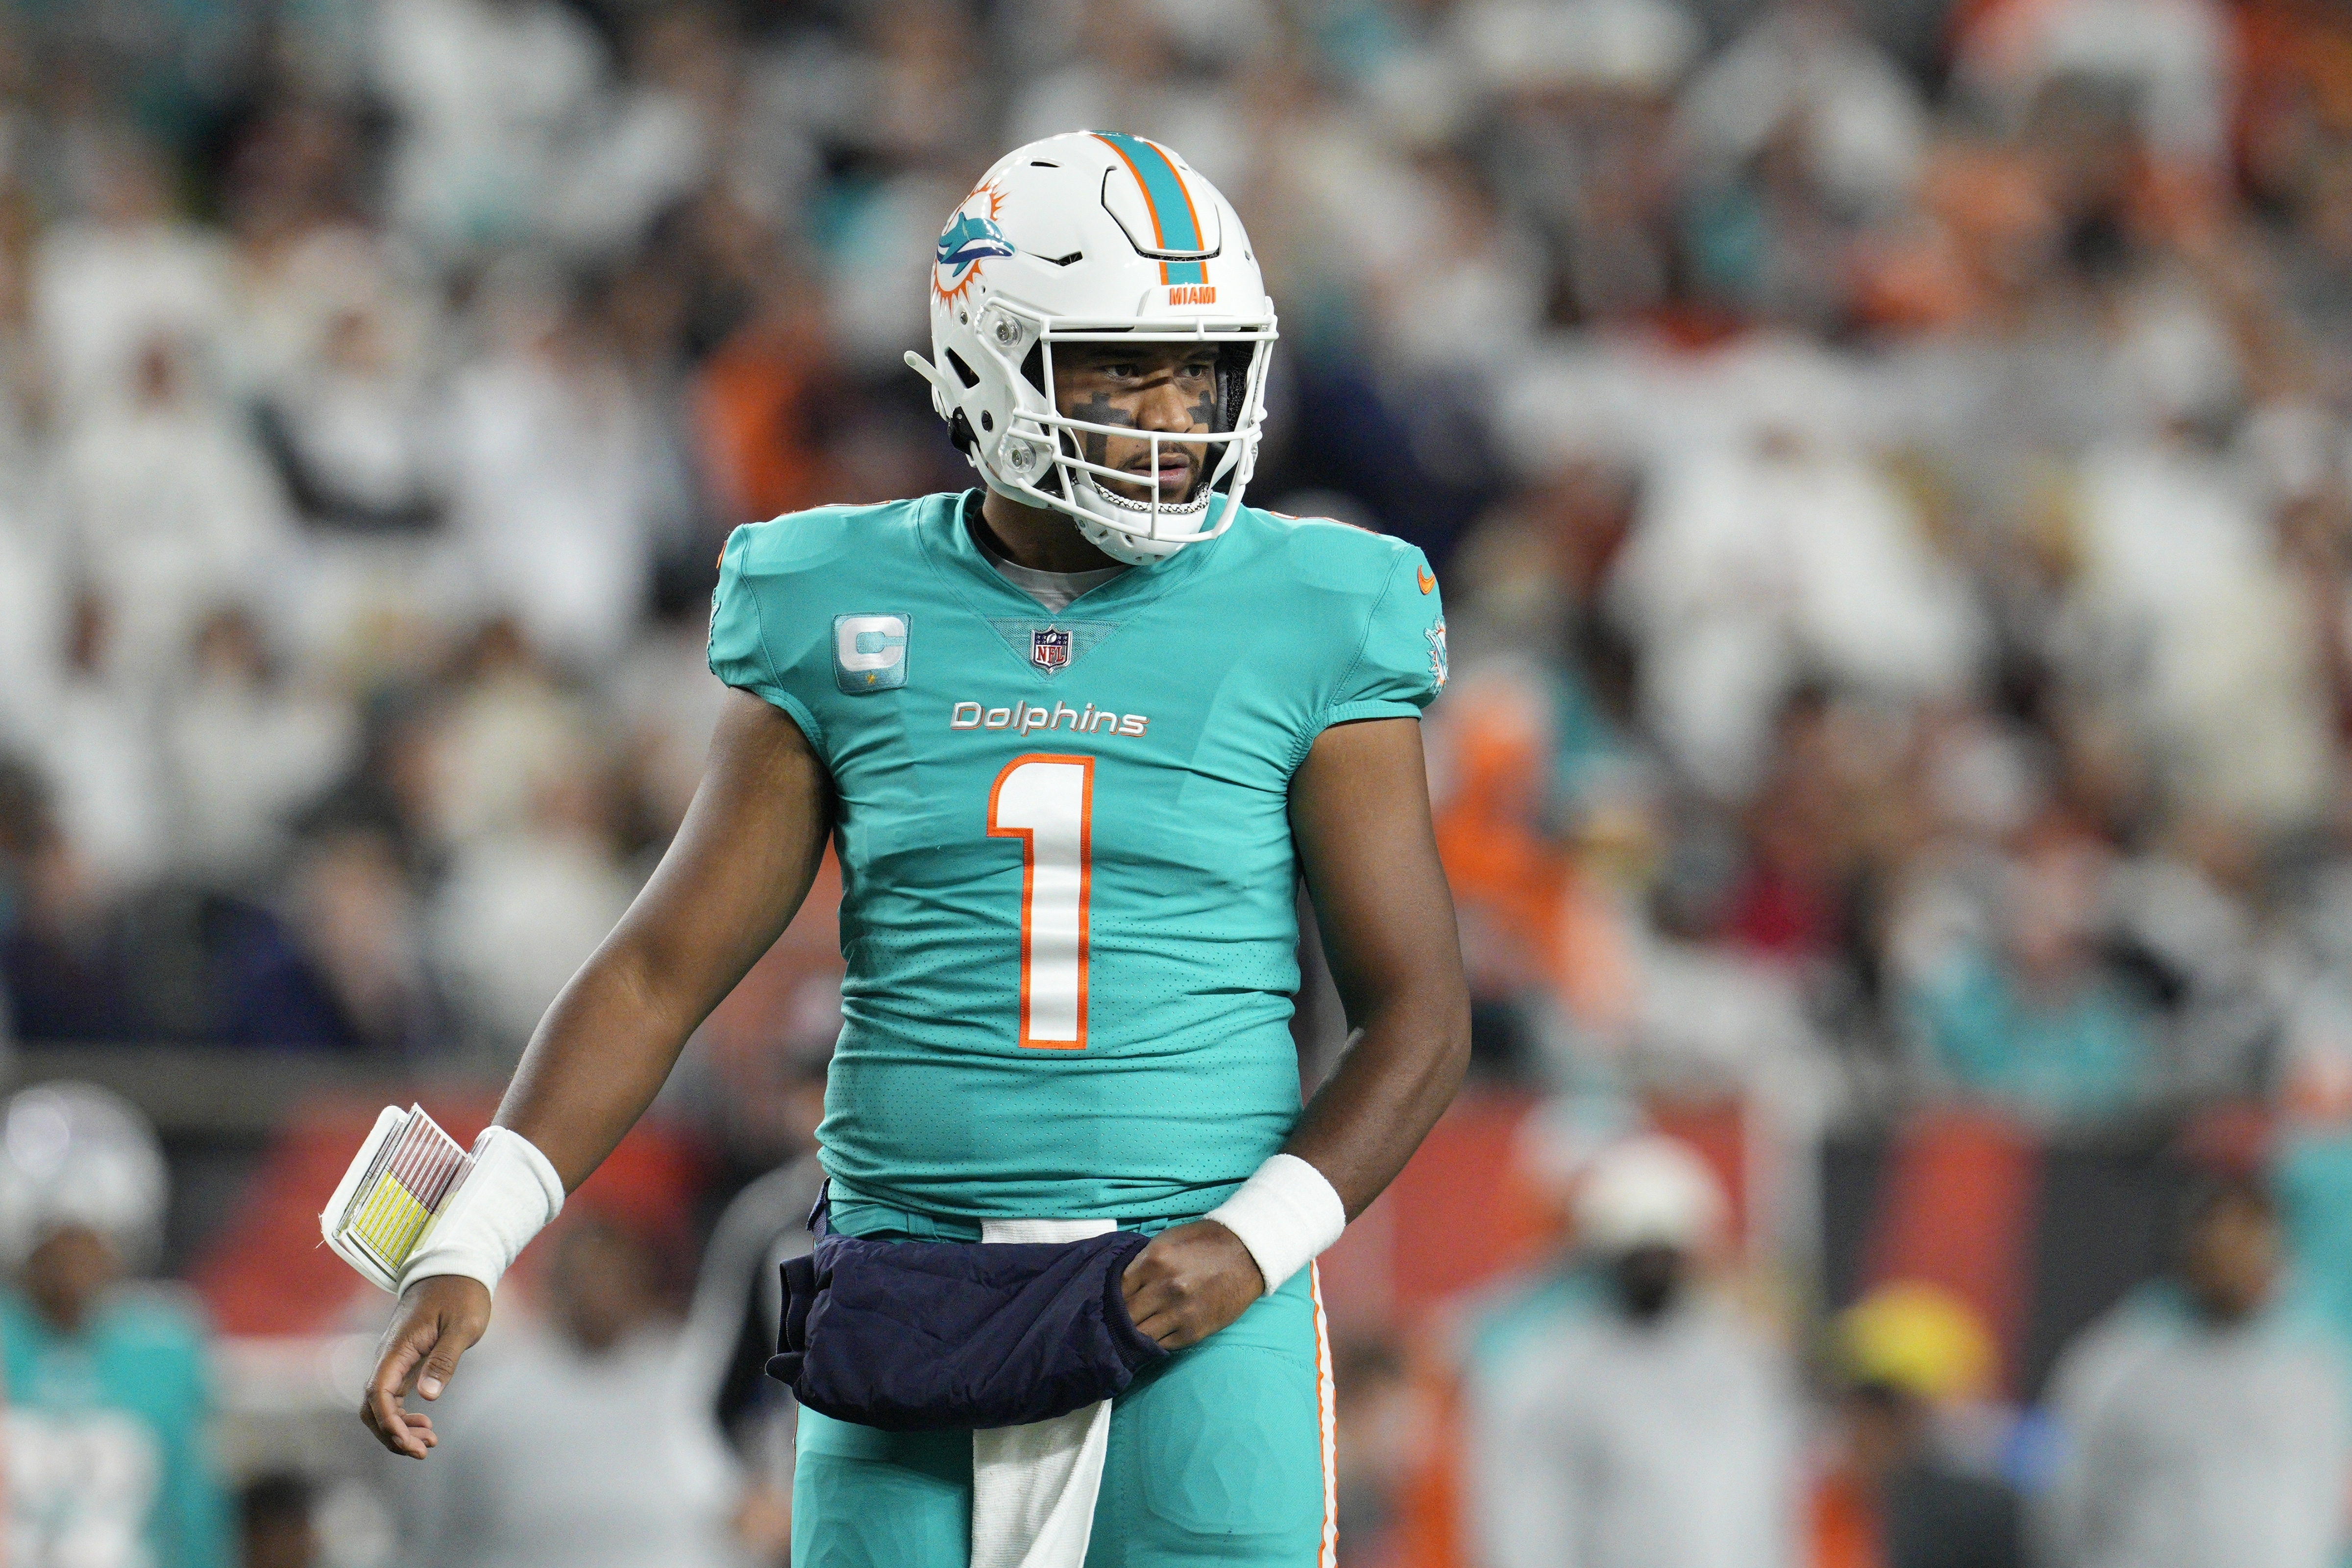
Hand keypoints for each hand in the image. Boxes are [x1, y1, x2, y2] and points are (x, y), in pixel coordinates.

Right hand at [361, 1274, 490, 1458]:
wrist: (456, 1268)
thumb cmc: (463, 1293)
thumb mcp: (463, 1325)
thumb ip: (444, 1359)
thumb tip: (428, 1398)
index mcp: (398, 1347)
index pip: (379, 1393)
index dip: (389, 1423)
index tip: (409, 1444)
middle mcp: (388, 1355)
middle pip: (372, 1406)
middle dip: (391, 1434)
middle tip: (423, 1452)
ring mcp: (394, 1360)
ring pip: (381, 1404)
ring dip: (398, 1429)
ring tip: (429, 1444)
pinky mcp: (404, 1362)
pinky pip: (393, 1396)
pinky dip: (404, 1416)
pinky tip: (425, 1426)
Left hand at [1119, 1220, 1263, 1350]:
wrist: (1247, 1254)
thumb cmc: (1204, 1242)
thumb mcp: (1168, 1240)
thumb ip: (1142, 1261)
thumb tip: (1120, 1284)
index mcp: (1154, 1261)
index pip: (1117, 1290)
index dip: (1112, 1297)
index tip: (1113, 1301)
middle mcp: (1164, 1288)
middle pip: (1126, 1315)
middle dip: (1121, 1318)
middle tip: (1118, 1320)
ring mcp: (1179, 1313)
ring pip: (1140, 1335)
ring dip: (1135, 1334)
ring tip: (1134, 1331)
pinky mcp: (1193, 1332)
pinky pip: (1161, 1344)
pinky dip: (1155, 1341)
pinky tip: (1154, 1334)